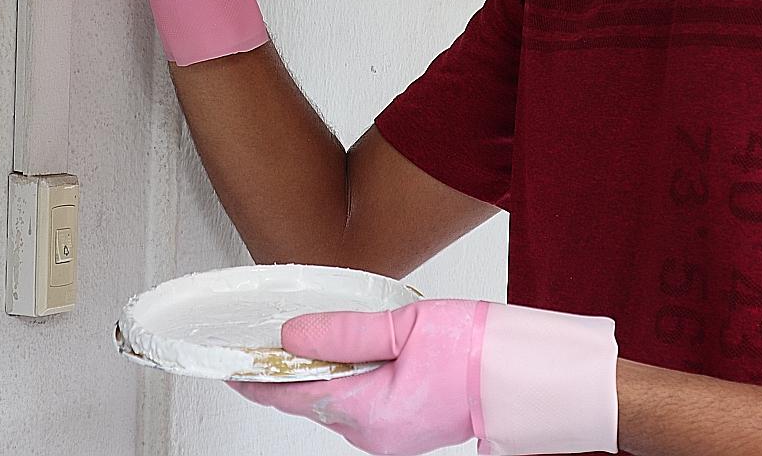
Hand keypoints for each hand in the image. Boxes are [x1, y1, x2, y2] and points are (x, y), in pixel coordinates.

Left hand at [230, 300, 617, 455]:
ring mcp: (392, 433)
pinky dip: (346, 380)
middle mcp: (374, 432)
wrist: (529, 378)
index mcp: (367, 410)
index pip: (293, 394)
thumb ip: (343, 333)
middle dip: (286, 374)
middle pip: (311, 401)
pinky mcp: (408, 425)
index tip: (232, 365)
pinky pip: (362, 404)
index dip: (258, 377)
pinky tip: (349, 356)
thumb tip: (293, 336)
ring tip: (304, 344)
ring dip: (318, 375)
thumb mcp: (403, 327)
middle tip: (264, 344)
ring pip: (337, 403)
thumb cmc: (479, 351)